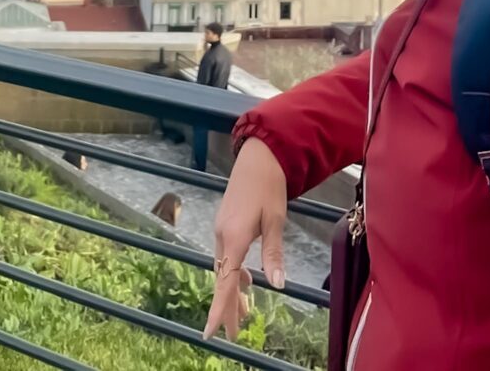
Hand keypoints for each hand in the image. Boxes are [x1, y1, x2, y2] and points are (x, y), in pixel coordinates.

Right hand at [204, 137, 287, 340]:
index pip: (224, 281)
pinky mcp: (225, 224)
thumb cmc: (269, 186)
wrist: (258, 157)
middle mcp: (222, 236)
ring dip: (232, 290)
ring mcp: (221, 229)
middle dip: (228, 306)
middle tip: (235, 332)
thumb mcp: (276, 220)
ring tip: (245, 313)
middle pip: (222, 278)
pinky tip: (248, 280)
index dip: (219, 308)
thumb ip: (273, 252)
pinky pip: (226, 256)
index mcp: (234, 237)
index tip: (212, 332)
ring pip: (224, 268)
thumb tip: (277, 283)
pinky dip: (234, 272)